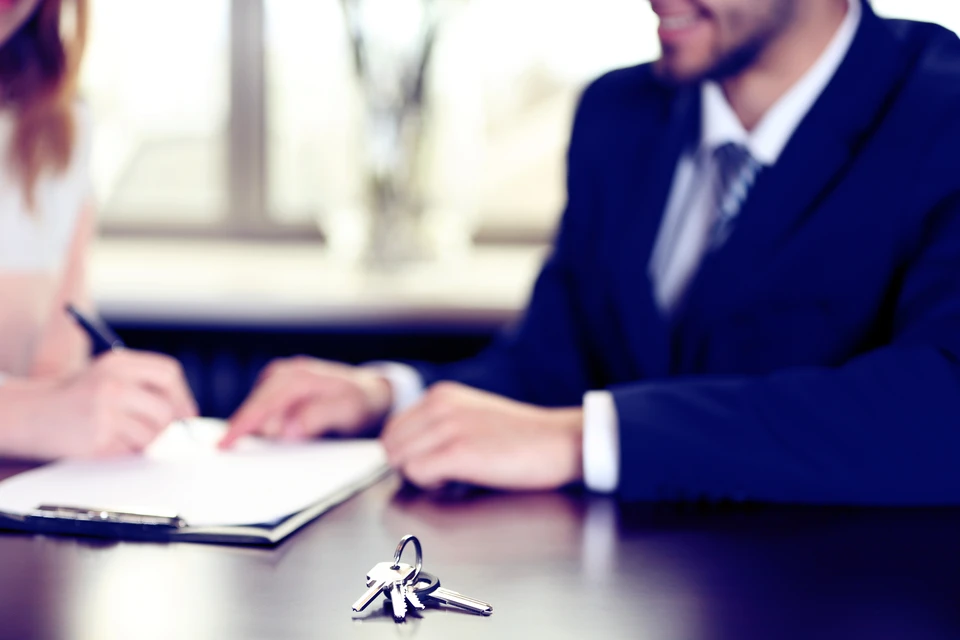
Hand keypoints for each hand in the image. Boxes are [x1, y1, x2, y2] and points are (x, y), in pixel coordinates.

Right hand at [0, 350, 197, 459]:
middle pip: (166, 410)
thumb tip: (188, 412)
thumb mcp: (109, 376)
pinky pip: (131, 451)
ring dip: (141, 440)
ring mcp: (104, 410)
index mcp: (118, 363)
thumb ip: (146, 386)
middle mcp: (112, 383)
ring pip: (152, 434)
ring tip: (117, 432)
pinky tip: (104, 441)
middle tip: (143, 428)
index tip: (185, 413)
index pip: (168, 373)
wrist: (31, 414)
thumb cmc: (78, 397)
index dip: (181, 395)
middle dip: (162, 426)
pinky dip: (124, 451)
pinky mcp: (98, 438)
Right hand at [220, 357, 392, 447]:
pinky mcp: (282, 387)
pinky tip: (262, 438)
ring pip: (258, 406)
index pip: (263, 403)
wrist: (372, 393)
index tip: (225, 443)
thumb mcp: (347, 411)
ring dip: (252, 427)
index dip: (242, 424)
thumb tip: (287, 430)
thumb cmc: (361, 403)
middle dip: (241, 429)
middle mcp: (288, 373)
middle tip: (227, 453)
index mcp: (300, 377)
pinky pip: (265, 406)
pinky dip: (262, 422)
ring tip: (242, 449)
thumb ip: (318, 417)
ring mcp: (283, 377)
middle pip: (255, 404)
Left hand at [381, 382, 583, 490]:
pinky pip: (417, 474)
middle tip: (439, 476)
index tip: (431, 464)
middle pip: (391, 445)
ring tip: (451, 477)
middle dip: (408, 466)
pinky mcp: (459, 451)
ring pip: (399, 459)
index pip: (393, 429)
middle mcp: (439, 405)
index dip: (406, 454)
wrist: (560, 440)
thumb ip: (439, 424)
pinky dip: (431, 485)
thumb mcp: (472, 415)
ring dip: (419, 476)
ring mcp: (448, 427)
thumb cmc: (521, 437)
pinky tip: (459, 482)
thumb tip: (409, 451)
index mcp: (441, 395)